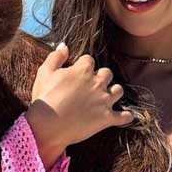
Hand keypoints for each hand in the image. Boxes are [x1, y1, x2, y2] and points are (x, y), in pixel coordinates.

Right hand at [26, 42, 133, 157]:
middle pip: (107, 73)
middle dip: (101, 77)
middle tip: (92, 85)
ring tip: (107, 97)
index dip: (83, 66)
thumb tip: (64, 46)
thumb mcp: (45, 72)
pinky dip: (125, 116)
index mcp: (83, 70)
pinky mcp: (107, 118)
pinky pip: (124, 116)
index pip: (89, 60)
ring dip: (114, 92)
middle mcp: (97, 83)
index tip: (77, 73)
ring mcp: (104, 101)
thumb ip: (56, 57)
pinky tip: (126, 116)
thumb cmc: (45, 98)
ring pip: (118, 91)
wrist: (49, 125)